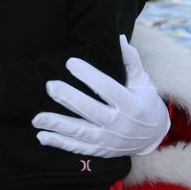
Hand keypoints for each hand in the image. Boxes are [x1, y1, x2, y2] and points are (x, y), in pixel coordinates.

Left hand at [32, 35, 170, 157]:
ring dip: (57, 125)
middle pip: (91, 111)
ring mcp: (108, 140)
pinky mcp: (100, 151)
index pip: (107, 88)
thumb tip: (118, 38)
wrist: (154, 137)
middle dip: (69, 99)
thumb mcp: (143, 81)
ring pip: (80, 132)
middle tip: (49, 86)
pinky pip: (77, 148)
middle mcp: (119, 125)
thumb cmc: (145, 102)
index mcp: (131, 105)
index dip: (89, 76)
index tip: (70, 62)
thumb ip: (130, 60)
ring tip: (36, 118)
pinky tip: (41, 136)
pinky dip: (59, 143)